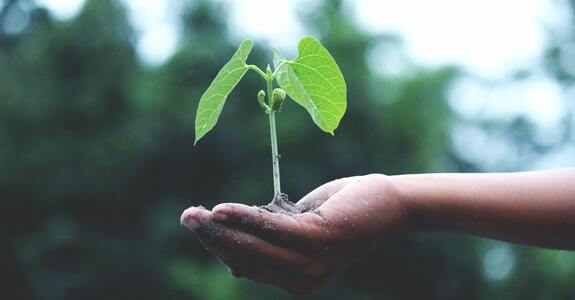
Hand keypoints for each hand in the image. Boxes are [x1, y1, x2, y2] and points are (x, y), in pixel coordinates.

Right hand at [180, 174, 411, 293]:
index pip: (248, 266)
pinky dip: (244, 217)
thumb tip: (232, 263)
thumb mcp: (301, 231)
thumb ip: (271, 243)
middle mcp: (303, 281)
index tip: (199, 226)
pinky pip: (271, 228)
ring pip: (253, 246)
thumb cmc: (342, 213)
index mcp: (298, 281)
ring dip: (220, 228)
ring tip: (195, 214)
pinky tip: (222, 209)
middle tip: (186, 217)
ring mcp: (311, 264)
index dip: (220, 247)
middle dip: (212, 238)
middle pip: (245, 258)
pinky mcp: (318, 240)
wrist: (388, 204)